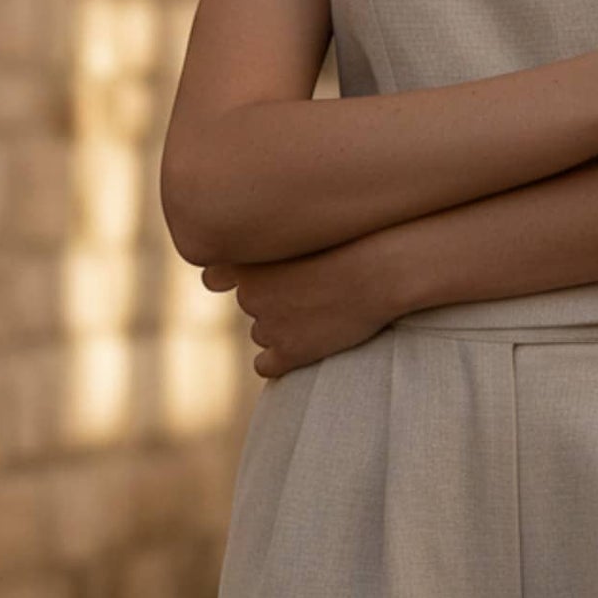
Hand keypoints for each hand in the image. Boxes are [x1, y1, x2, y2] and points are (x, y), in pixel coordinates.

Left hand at [200, 235, 396, 379]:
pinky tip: (304, 347)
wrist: (383, 270)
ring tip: (321, 312)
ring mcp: (268, 325)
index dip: (229, 279)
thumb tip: (237, 261)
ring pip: (262, 332)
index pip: (215, 277)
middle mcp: (250, 294)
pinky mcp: (289, 352)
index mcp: (247, 261)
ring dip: (283, 328)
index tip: (252, 278)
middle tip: (308, 291)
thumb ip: (272, 242)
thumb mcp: (304, 232)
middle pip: (249, 305)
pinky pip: (266, 366)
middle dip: (271, 302)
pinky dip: (279, 361)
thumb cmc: (353, 242)